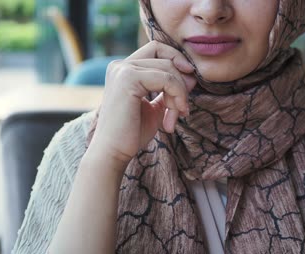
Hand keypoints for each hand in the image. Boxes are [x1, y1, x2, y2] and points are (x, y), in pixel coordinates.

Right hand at [88, 41, 196, 166]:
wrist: (114, 152)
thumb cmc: (132, 133)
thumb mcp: (155, 107)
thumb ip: (168, 90)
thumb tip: (191, 76)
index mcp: (123, 69)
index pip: (157, 49)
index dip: (177, 61)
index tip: (189, 85)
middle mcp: (120, 65)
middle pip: (166, 57)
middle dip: (182, 82)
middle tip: (183, 107)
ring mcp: (123, 70)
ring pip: (169, 69)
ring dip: (180, 94)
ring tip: (177, 116)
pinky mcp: (128, 78)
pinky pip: (166, 79)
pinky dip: (177, 96)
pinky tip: (175, 115)